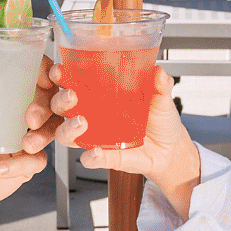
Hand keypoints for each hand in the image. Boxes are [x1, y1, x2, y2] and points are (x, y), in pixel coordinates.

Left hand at [0, 54, 56, 217]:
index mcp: (2, 92)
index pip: (35, 72)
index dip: (47, 71)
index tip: (45, 76)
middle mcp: (17, 112)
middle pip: (51, 100)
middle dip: (51, 105)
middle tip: (32, 117)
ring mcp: (23, 138)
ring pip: (53, 130)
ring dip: (44, 135)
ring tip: (24, 145)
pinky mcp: (23, 165)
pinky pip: (36, 162)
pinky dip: (21, 165)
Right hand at [48, 66, 203, 217]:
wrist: (171, 149)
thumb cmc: (159, 119)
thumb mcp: (161, 97)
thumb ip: (160, 83)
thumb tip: (158, 71)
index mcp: (100, 94)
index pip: (72, 82)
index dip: (61, 76)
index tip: (59, 71)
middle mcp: (92, 114)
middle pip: (62, 107)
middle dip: (60, 101)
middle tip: (71, 96)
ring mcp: (96, 136)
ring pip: (66, 134)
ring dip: (68, 128)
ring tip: (81, 123)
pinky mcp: (105, 156)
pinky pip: (91, 159)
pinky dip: (90, 157)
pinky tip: (94, 153)